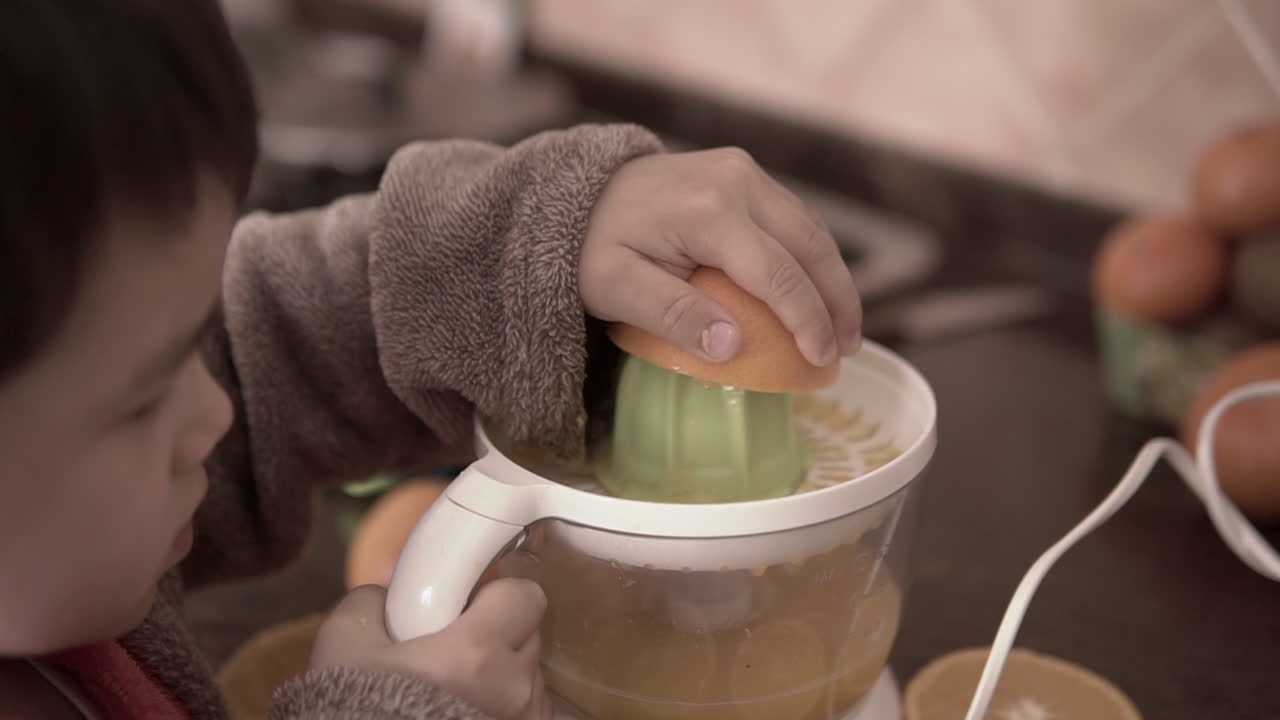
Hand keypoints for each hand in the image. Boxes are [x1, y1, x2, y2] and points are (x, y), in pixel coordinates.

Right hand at [310, 580, 552, 719]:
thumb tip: (392, 590)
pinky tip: (467, 711)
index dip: (500, 594)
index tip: (471, 604)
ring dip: (503, 674)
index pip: (526, 596)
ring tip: (459, 687)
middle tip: (457, 646)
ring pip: (529, 677)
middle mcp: (512, 689)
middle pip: (530, 635)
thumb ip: (374, 601)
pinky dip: (504, 707)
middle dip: (499, 633)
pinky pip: (527, 711)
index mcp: (476, 652)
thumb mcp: (344, 642)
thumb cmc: (356, 708)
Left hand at [579, 147, 860, 365]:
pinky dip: (812, 258)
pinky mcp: (742, 174)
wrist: (574, 195)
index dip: (806, 319)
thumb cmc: (589, 248)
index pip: (776, 273)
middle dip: (836, 301)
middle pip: (808, 246)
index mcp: (706, 211)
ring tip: (842, 329)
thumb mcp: (614, 289)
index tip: (822, 360)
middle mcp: (736, 181)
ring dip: (832, 279)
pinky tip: (816, 293)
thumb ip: (673, 315)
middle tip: (846, 350)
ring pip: (809, 229)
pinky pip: (792, 219)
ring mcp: (742, 172)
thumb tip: (734, 346)